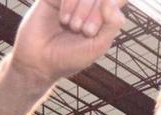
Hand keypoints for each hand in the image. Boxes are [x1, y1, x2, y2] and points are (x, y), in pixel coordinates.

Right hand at [9, 0, 126, 87]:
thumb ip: (113, 23)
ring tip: (73, 27)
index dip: (113, 7)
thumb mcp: (99, 45)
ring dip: (83, 9)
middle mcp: (90, 5)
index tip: (97, 29)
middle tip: (85, 31)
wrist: (40, 61)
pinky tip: (64, 20)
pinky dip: (70, 3)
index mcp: (105, 16)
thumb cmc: (71, 56)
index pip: (120, 0)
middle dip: (96, 14)